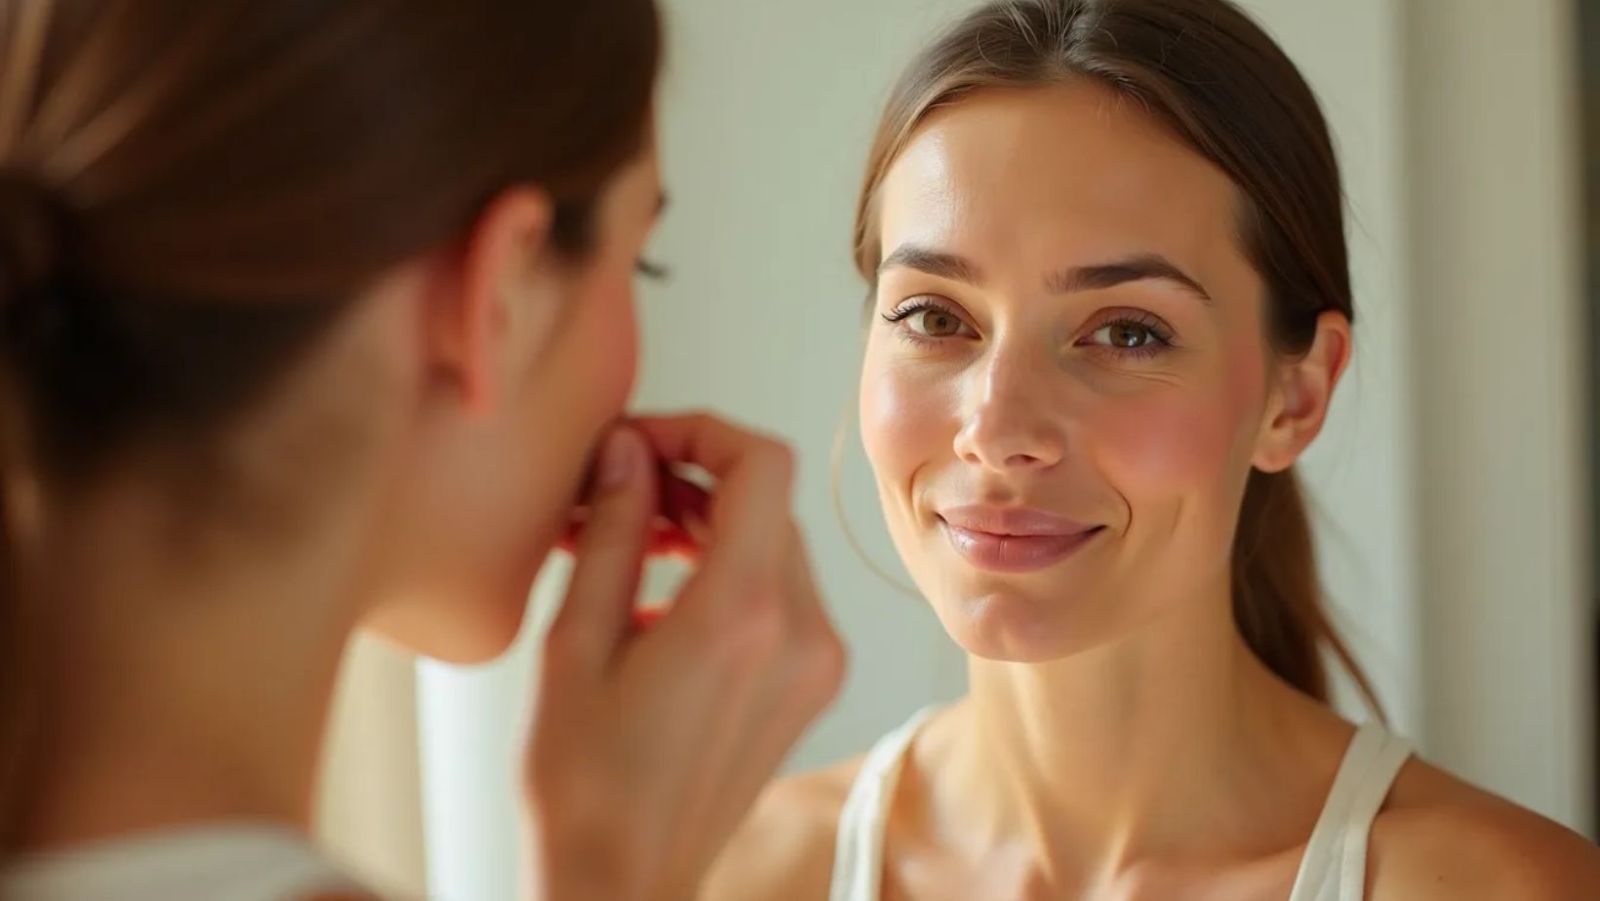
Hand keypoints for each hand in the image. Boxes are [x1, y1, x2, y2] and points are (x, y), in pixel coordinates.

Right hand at [523, 414, 846, 900]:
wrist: (622, 880)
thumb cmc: (583, 784)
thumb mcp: (576, 644)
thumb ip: (615, 533)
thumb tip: (630, 451)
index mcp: (743, 615)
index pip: (761, 464)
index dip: (701, 428)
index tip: (642, 440)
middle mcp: (800, 633)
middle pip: (767, 501)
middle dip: (692, 476)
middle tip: (616, 488)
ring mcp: (815, 662)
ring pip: (775, 541)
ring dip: (708, 521)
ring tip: (627, 535)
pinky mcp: (810, 684)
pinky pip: (781, 591)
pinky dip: (728, 566)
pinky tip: (661, 585)